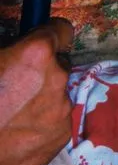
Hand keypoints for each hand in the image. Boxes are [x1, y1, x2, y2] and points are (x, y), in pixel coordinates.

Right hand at [0, 20, 74, 164]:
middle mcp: (58, 78)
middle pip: (58, 64)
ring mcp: (62, 109)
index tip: (38, 42)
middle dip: (42, 69)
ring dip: (41, 97)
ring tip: (12, 112)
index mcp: (37, 54)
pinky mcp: (62, 135)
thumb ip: (8, 49)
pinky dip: (41, 122)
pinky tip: (17, 131)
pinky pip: (56, 120)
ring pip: (56, 94)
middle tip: (15, 83)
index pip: (61, 29)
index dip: (48, 34)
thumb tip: (16, 48)